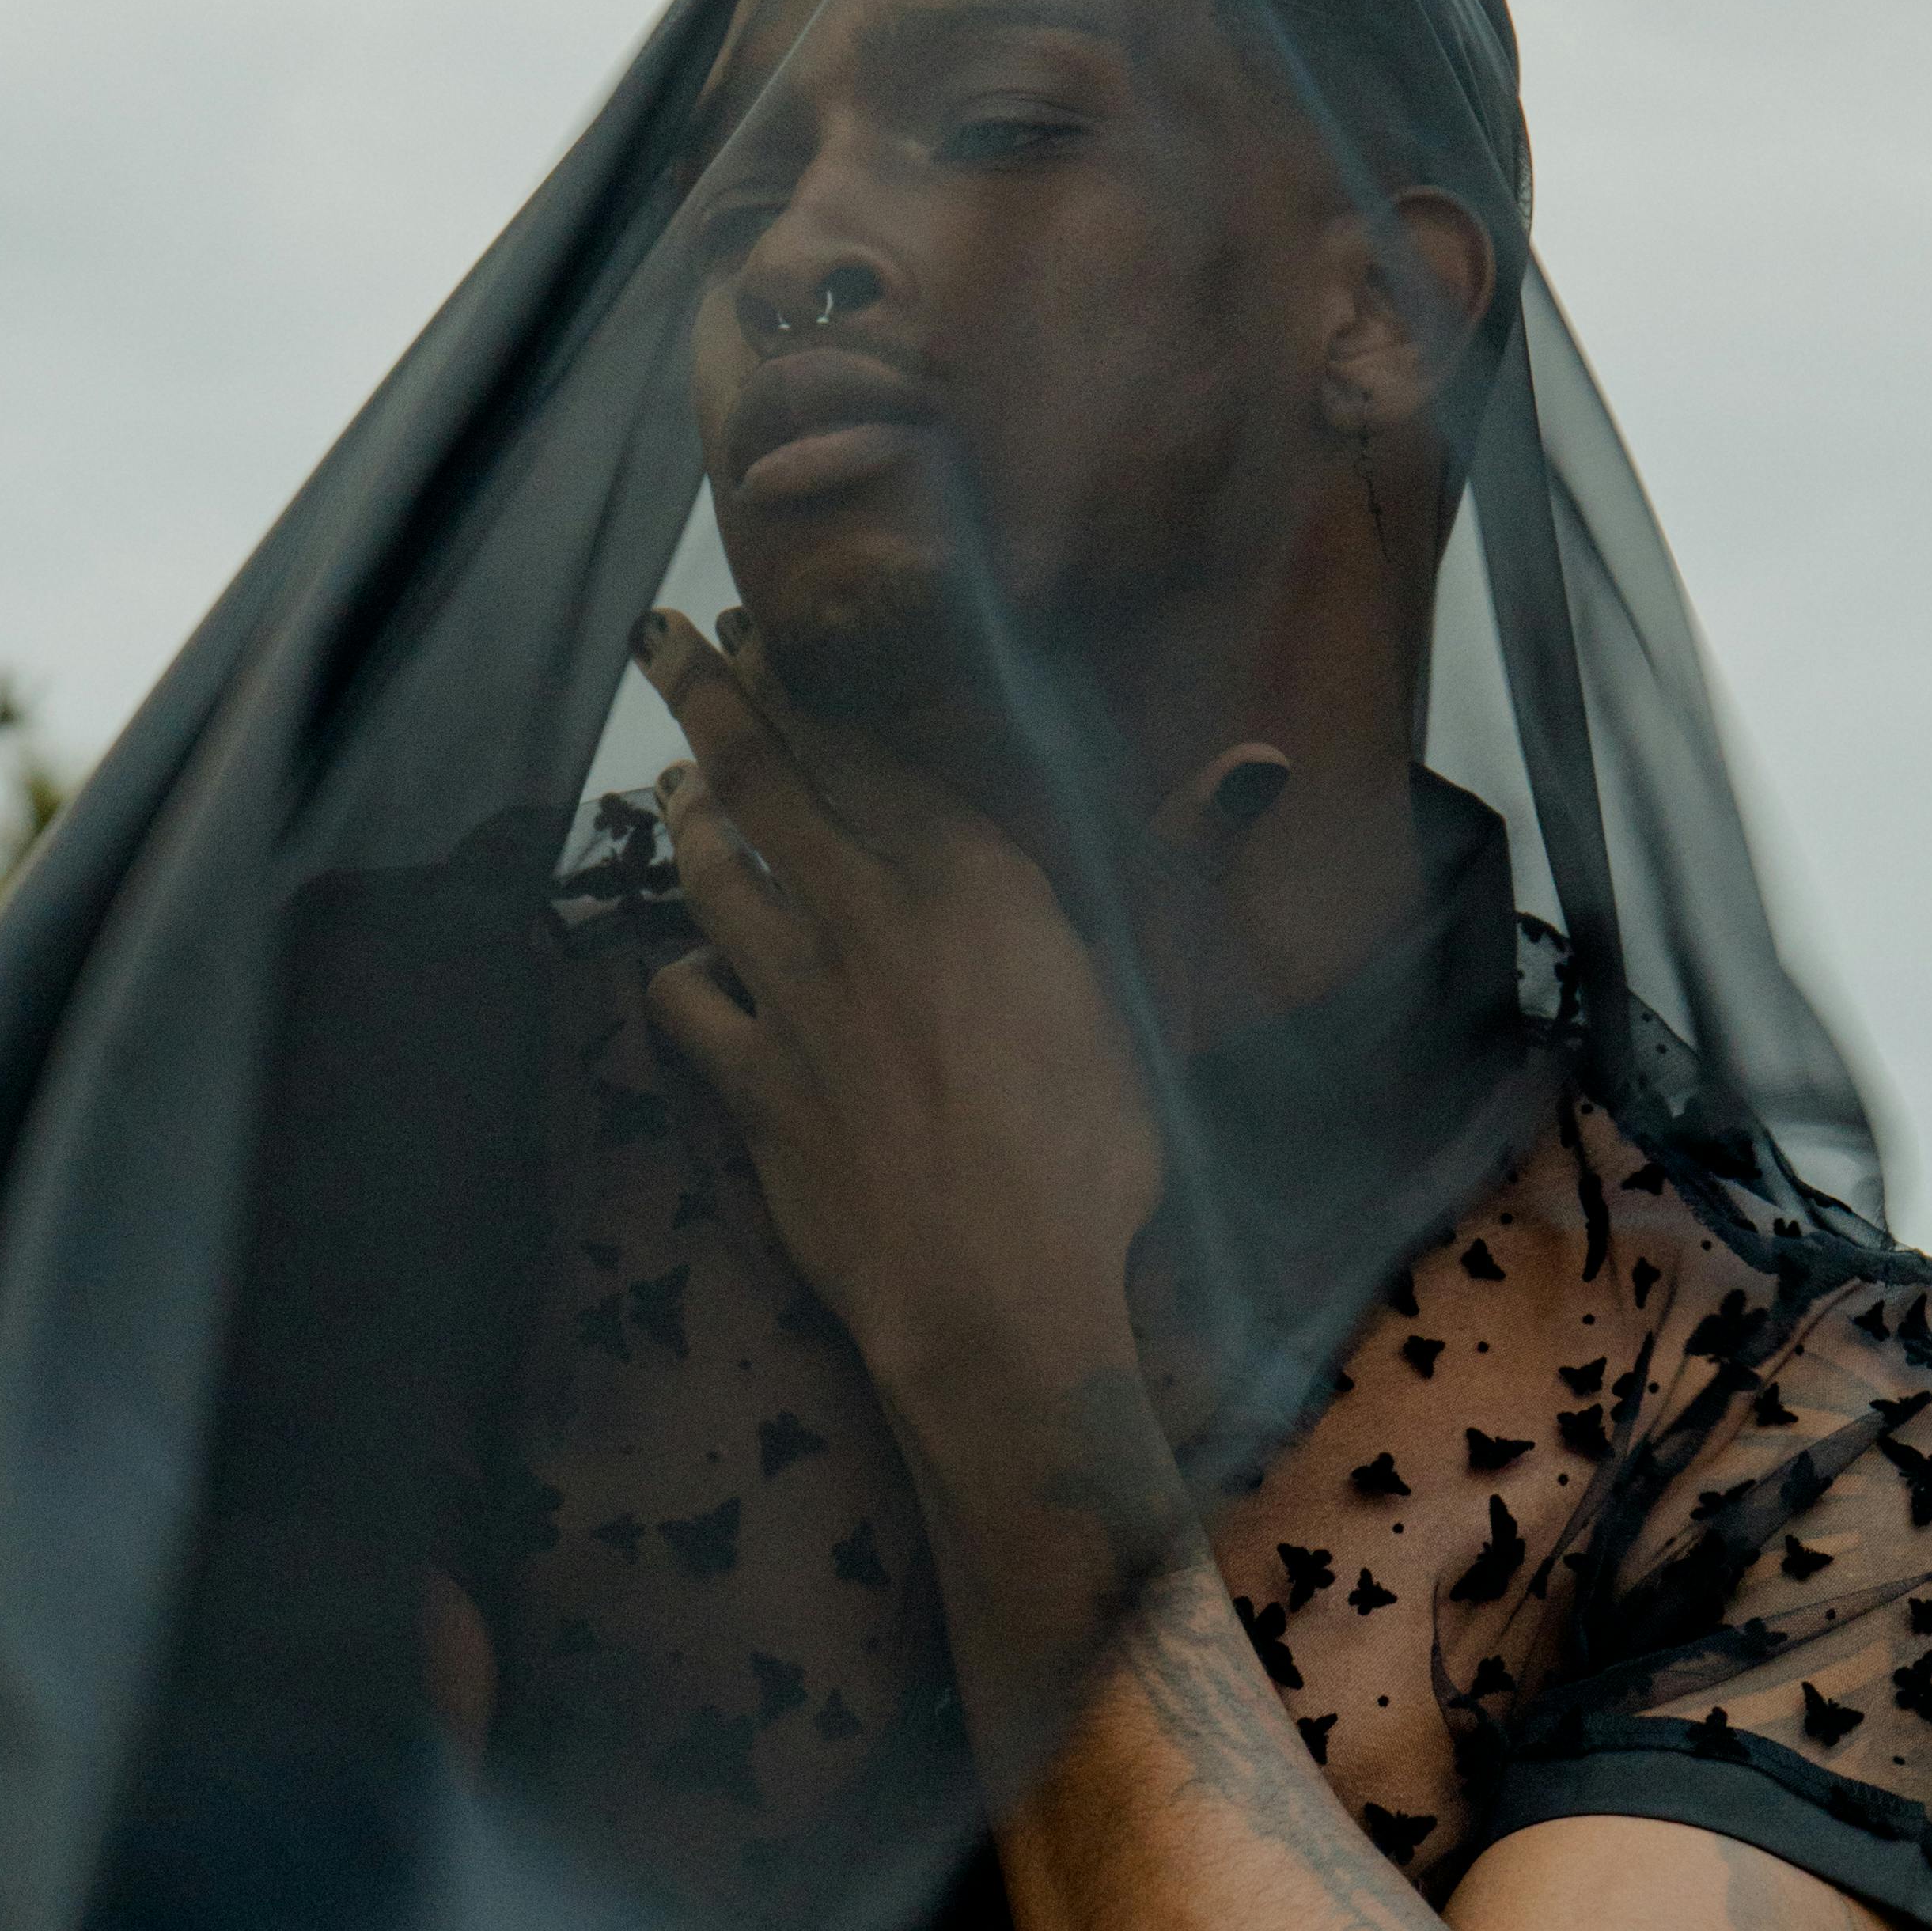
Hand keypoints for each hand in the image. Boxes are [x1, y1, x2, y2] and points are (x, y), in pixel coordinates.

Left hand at [635, 610, 1162, 1418]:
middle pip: (765, 778)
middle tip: (670, 640)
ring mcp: (796, 998)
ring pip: (712, 872)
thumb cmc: (1097, 1155)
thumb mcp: (1151, 996)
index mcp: (971, 885)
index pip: (869, 753)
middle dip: (710, 694)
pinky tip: (682, 963)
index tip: (763, 633)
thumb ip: (1179, 863)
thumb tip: (1261, 762)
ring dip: (687, 815)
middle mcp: (869, 919)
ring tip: (675, 781)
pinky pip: (684, 999)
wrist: (995, 1297)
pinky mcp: (750, 1081)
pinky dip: (676, 970)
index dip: (807, 685)